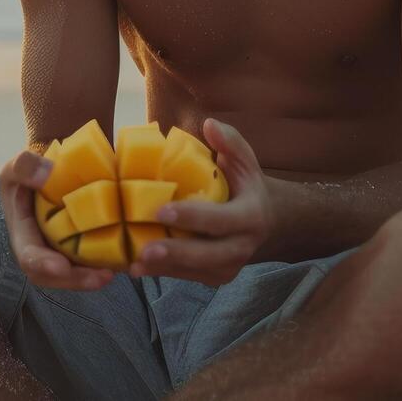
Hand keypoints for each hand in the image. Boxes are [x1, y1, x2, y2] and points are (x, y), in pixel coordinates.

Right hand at [0, 148, 116, 291]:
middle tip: (103, 276)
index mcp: (23, 235)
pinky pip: (91, 262)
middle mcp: (42, 251)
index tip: (60, 266)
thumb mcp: (18, 166)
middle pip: (55, 276)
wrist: (42, 178)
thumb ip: (25, 167)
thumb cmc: (27, 174)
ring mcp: (61, 252)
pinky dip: (108, 263)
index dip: (43, 265)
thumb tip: (46, 174)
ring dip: (96, 277)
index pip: (29, 257)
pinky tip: (127, 259)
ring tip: (118, 270)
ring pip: (76, 274)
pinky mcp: (79, 248)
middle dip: (78, 280)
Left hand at [129, 118, 273, 286]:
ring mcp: (229, 266)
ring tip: (134, 264)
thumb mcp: (245, 161)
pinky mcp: (216, 277)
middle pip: (209, 255)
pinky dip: (162, 273)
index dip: (192, 217)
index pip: (221, 220)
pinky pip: (188, 277)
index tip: (162, 211)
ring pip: (196, 272)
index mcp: (250, 217)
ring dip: (164, 269)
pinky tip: (135, 267)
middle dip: (177, 254)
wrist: (268, 222)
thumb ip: (230, 142)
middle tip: (146, 249)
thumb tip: (209, 125)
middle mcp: (242, 246)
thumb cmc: (246, 185)